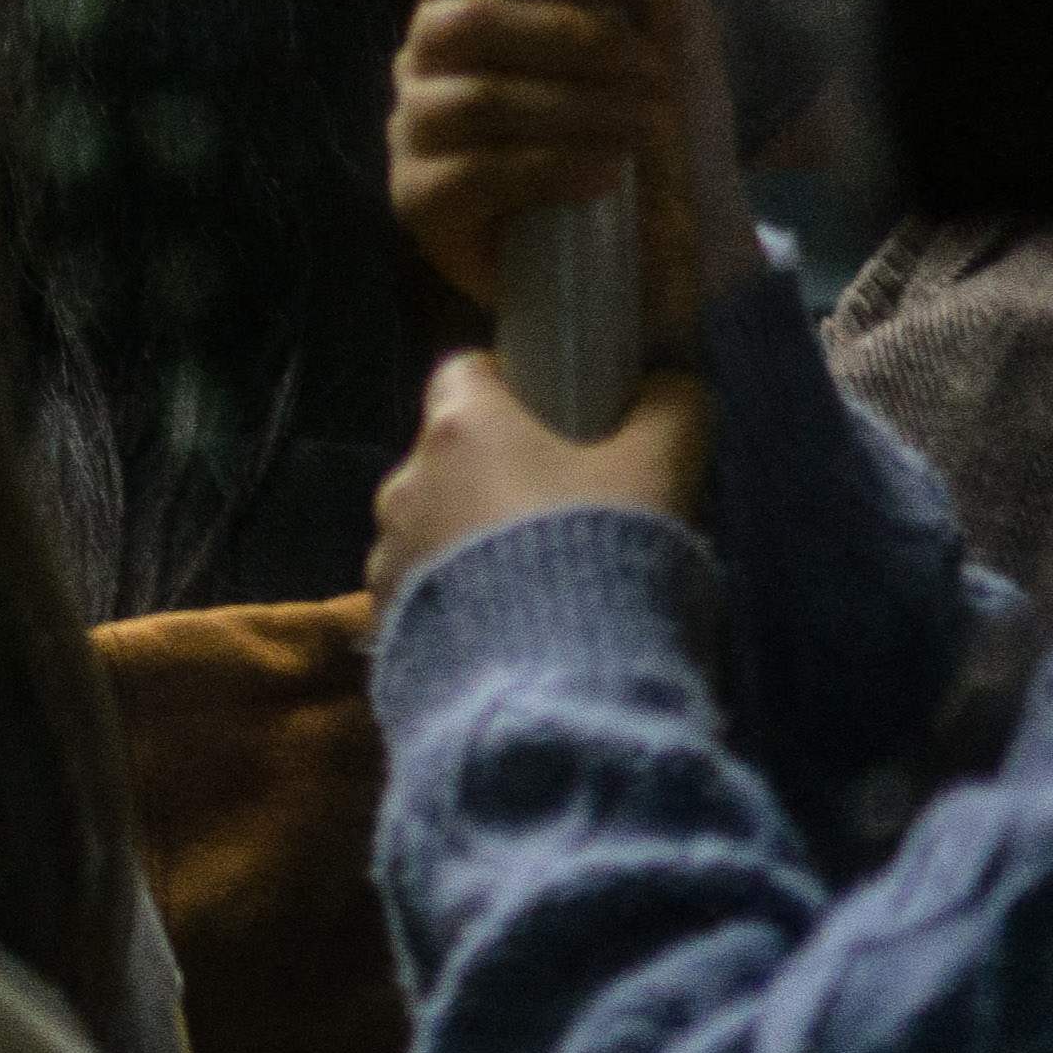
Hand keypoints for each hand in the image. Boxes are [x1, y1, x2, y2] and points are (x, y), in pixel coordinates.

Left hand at [367, 348, 711, 596]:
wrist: (554, 680)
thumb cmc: (604, 551)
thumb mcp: (660, 467)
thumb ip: (668, 409)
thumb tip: (669, 385)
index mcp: (461, 428)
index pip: (465, 372)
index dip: (512, 386)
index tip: (556, 414)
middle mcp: (405, 483)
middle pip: (452, 455)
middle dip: (501, 472)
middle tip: (566, 508)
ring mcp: (386, 553)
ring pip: (435, 525)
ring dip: (476, 539)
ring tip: (541, 578)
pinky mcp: (384, 618)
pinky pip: (423, 590)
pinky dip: (460, 597)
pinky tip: (511, 624)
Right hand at [389, 0, 736, 349]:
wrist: (679, 241)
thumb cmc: (663, 127)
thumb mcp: (681, 32)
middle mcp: (431, 60)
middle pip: (457, 20)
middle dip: (567, 40)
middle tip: (648, 74)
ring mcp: (417, 132)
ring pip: (470, 99)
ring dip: (574, 109)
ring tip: (639, 130)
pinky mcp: (421, 203)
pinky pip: (469, 172)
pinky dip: (549, 169)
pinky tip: (603, 177)